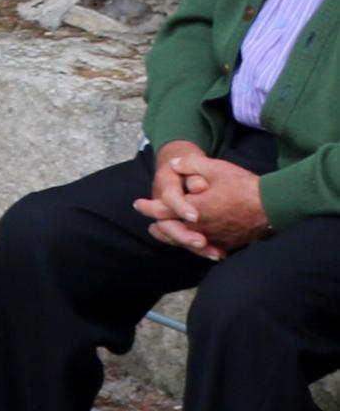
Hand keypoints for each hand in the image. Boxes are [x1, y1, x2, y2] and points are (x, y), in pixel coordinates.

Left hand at [141, 148, 271, 258]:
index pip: (163, 211)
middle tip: (151, 223)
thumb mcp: (214, 168)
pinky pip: (207, 247)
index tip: (138, 204)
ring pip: (188, 241)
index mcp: (193, 209)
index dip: (148, 207)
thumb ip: (189, 164)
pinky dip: (196, 243)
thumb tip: (172, 163)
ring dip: (175, 236)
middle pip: (172, 230)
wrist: (273, 205)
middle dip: (160, 226)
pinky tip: (195, 241)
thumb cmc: (243, 185)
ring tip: (165, 232)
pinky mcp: (228, 243)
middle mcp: (201, 228)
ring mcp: (215, 238)